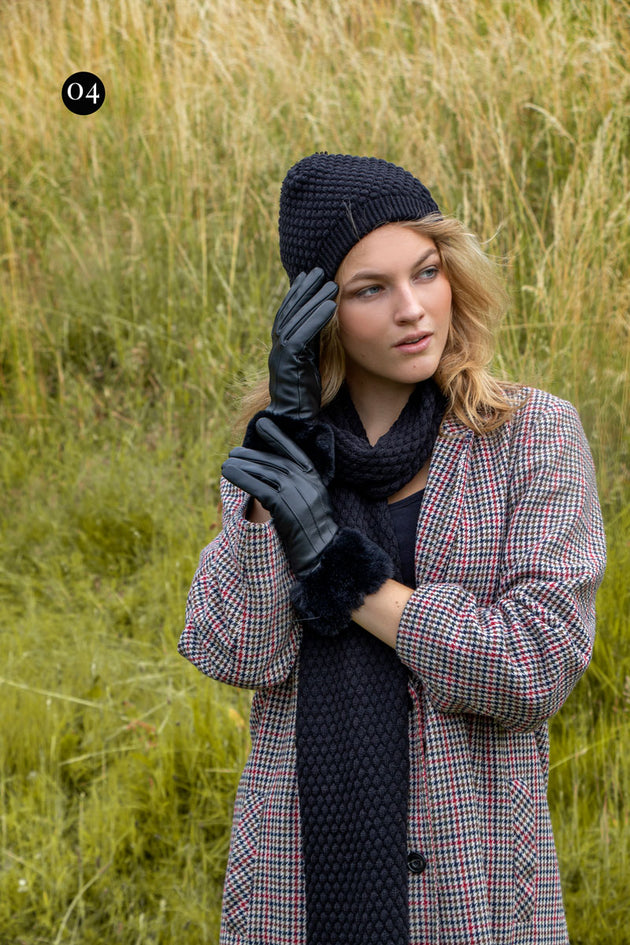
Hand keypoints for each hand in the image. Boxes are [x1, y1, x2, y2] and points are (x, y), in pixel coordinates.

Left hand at [222, 418, 338, 575]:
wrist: (323, 554)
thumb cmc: (314, 534)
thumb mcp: (311, 504)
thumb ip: (299, 489)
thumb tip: (276, 478)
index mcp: (315, 480)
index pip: (294, 452)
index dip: (278, 437)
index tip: (262, 424)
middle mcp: (306, 483)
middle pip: (275, 461)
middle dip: (252, 454)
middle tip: (234, 451)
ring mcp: (296, 494)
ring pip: (265, 472)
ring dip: (243, 465)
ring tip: (226, 463)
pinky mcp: (285, 508)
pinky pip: (259, 489)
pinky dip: (242, 479)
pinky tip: (229, 474)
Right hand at [268, 268, 337, 420]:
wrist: (294, 424)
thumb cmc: (306, 399)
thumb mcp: (311, 367)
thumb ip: (313, 348)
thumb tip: (325, 330)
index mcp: (283, 350)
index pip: (288, 315)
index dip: (298, 295)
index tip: (309, 277)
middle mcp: (278, 350)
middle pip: (289, 312)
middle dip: (303, 291)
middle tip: (318, 271)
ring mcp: (281, 357)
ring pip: (295, 320)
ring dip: (312, 299)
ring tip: (329, 283)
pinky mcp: (289, 365)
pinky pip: (302, 337)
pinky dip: (315, 319)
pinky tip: (329, 306)